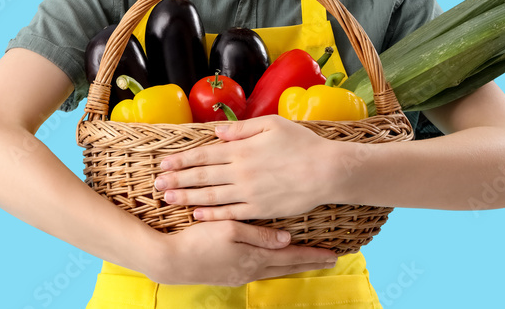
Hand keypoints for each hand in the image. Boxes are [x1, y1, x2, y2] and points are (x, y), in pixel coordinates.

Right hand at [145, 220, 337, 285]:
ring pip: (274, 270)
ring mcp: (240, 275)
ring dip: (292, 265)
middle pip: (287, 267)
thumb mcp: (229, 229)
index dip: (314, 255)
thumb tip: (286, 239)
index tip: (334, 255)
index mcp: (254, 258)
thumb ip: (259, 235)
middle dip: (309, 263)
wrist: (170, 262)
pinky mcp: (228, 276)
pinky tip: (274, 263)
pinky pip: (260, 271)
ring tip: (306, 261)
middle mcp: (251, 270)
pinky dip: (274, 266)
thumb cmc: (198, 240)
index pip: (292, 256)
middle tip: (330, 260)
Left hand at [154, 115, 341, 219]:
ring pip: (211, 197)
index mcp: (241, 150)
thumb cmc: (302, 143)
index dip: (181, 160)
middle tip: (156, 184)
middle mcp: (240, 172)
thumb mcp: (271, 124)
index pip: (203, 155)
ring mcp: (249, 192)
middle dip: (176, 180)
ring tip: (168, 199)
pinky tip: (197, 214)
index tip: (163, 163)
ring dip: (187, 198)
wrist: (327, 171)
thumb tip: (216, 131)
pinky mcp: (260, 208)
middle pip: (201, 177)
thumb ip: (241, 129)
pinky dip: (212, 214)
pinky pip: (231, 213)